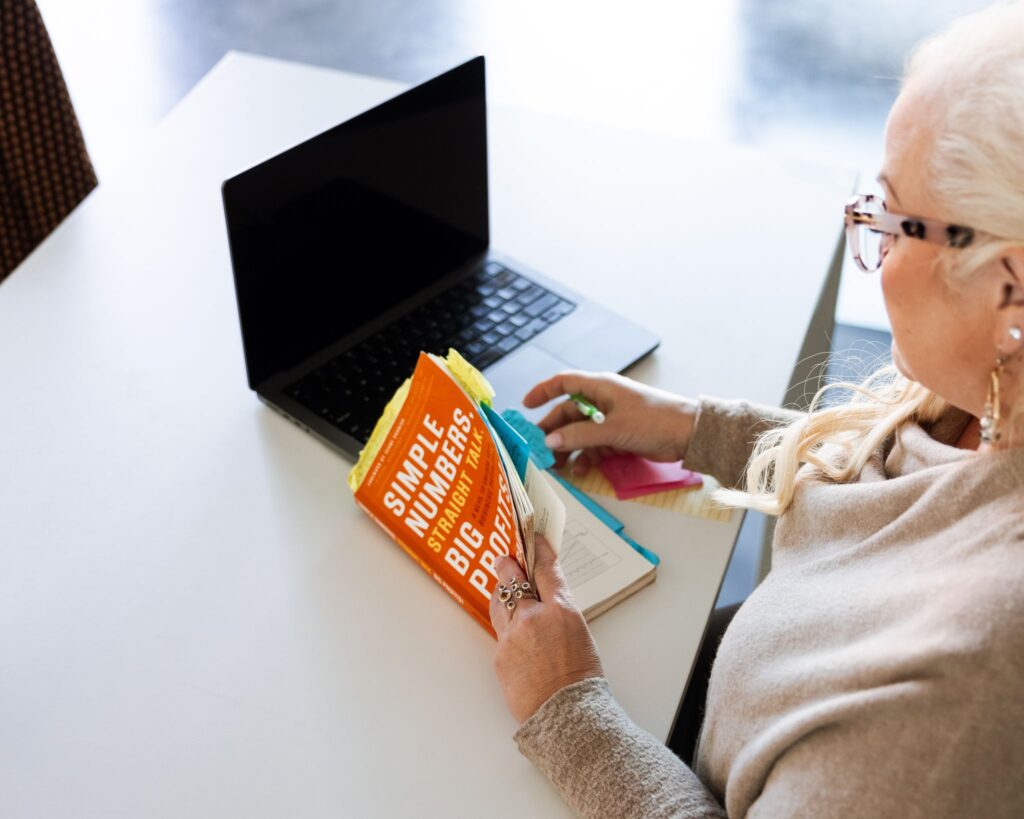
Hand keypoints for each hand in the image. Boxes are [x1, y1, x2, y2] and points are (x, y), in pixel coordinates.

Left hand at [490, 535, 603, 723]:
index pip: (546, 569)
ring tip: (504, 590)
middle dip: (507, 567)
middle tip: (504, 559)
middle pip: (512, 580)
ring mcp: (512, 636)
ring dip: (502, 595)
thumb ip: (560, 612)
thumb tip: (546, 600)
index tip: (533, 538)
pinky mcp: (498, 654)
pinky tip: (515, 636)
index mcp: (561, 610)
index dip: (538, 550)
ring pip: (499, 603)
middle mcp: (533, 617)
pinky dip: (506, 630)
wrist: (565, 716)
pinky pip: (500, 633)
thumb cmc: (581, 679)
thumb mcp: (581, 635)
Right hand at [522, 370, 697, 473]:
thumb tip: (549, 441)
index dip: (543, 392)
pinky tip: (581, 470)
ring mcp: (610, 419)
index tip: (525, 406)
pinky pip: (594, 445)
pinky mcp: (619, 435)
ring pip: (580, 433)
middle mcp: (602, 400)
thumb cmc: (653, 420)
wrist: (688, 434)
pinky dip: (586, 457)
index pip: (564, 383)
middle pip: (568, 413)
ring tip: (557, 467)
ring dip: (568, 448)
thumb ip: (579, 436)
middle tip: (538, 449)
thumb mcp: (612, 429)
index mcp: (600, 387)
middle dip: (553, 431)